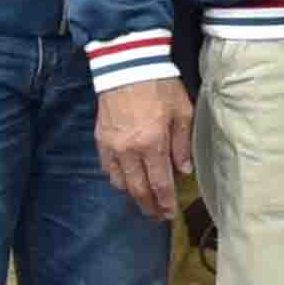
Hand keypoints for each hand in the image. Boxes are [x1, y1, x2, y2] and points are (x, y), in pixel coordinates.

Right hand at [94, 70, 196, 220]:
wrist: (128, 67)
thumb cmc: (161, 87)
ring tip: (144, 201)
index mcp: (153, 143)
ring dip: (132, 195)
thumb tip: (184, 171)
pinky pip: (107, 169)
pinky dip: (117, 179)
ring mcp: (111, 146)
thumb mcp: (182, 112)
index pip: (159, 183)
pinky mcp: (100, 140)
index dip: (165, 202)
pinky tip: (126, 181)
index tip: (170, 214)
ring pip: (120, 182)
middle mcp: (129, 150)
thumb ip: (183, 144)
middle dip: (148, 206)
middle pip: (137, 189)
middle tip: (157, 217)